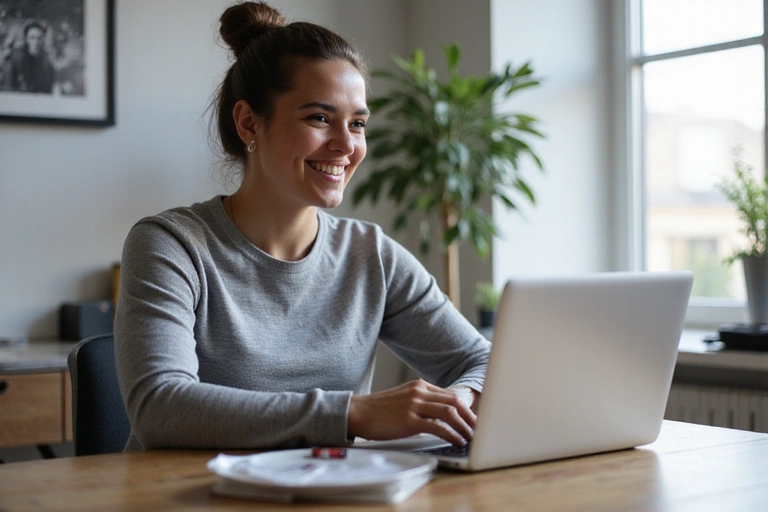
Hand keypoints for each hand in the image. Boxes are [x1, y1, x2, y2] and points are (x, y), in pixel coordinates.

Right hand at [347, 380, 475, 445]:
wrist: (358, 412)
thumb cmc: (379, 410)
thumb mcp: (404, 399)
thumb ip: (422, 403)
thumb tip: (441, 417)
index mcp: (420, 386)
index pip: (451, 395)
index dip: (466, 408)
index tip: (475, 419)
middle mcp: (419, 392)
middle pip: (455, 401)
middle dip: (470, 416)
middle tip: (479, 429)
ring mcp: (414, 405)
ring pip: (450, 412)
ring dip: (464, 426)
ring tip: (472, 437)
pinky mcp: (408, 420)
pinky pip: (437, 426)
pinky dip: (451, 434)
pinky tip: (457, 440)